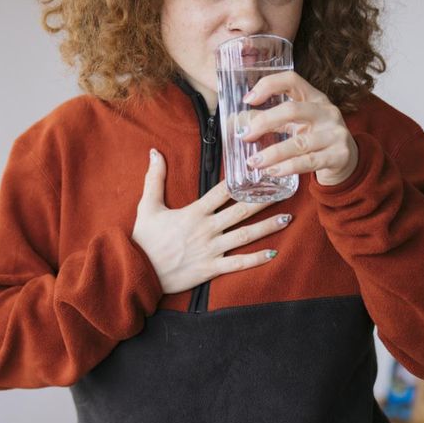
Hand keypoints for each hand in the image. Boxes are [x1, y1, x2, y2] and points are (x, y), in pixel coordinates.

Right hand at [132, 149, 290, 293]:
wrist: (137, 270)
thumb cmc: (142, 238)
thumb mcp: (147, 205)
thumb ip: (154, 178)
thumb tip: (154, 152)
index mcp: (194, 212)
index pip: (222, 192)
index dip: (242, 181)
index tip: (259, 173)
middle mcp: (206, 229)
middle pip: (240, 211)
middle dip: (264, 200)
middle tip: (284, 191)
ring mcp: (210, 249)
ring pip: (244, 235)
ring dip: (267, 227)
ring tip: (287, 217)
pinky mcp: (210, 268)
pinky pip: (237, 263)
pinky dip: (256, 259)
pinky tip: (273, 253)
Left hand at [238, 71, 359, 186]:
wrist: (348, 161)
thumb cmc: (315, 138)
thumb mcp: (295, 124)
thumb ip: (269, 121)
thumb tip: (235, 123)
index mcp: (314, 98)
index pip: (292, 80)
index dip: (269, 85)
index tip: (248, 99)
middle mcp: (326, 112)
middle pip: (293, 110)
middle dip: (265, 122)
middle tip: (245, 136)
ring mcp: (335, 134)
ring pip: (299, 143)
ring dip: (273, 153)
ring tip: (253, 162)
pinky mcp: (339, 156)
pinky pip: (309, 162)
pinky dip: (287, 167)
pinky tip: (272, 171)